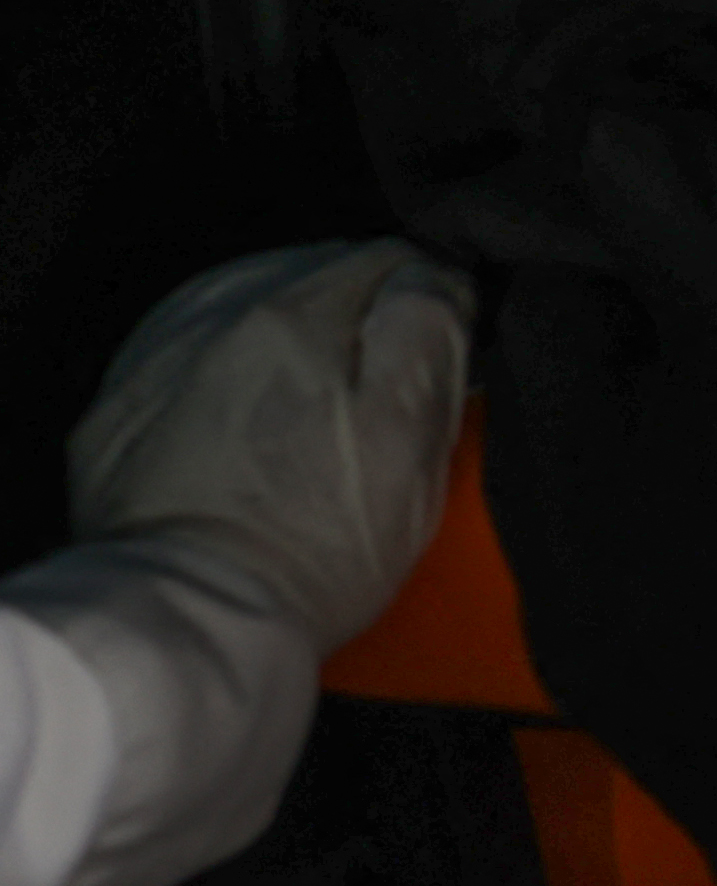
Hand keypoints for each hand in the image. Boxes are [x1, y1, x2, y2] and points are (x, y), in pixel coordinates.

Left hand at [69, 240, 473, 651]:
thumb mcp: (412, 439)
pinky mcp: (112, 422)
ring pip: (239, 308)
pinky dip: (217, 372)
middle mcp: (214, 317)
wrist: (188, 625)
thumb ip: (427, 332)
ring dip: (280, 333)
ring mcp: (153, 368)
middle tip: (375, 385)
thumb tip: (429, 273)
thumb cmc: (319, 539)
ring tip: (308, 398)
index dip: (426, 299)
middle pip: (309, 275)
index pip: (387, 259)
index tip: (436, 349)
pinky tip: (239, 419)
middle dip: (350, 313)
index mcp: (297, 313)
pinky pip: (181, 361)